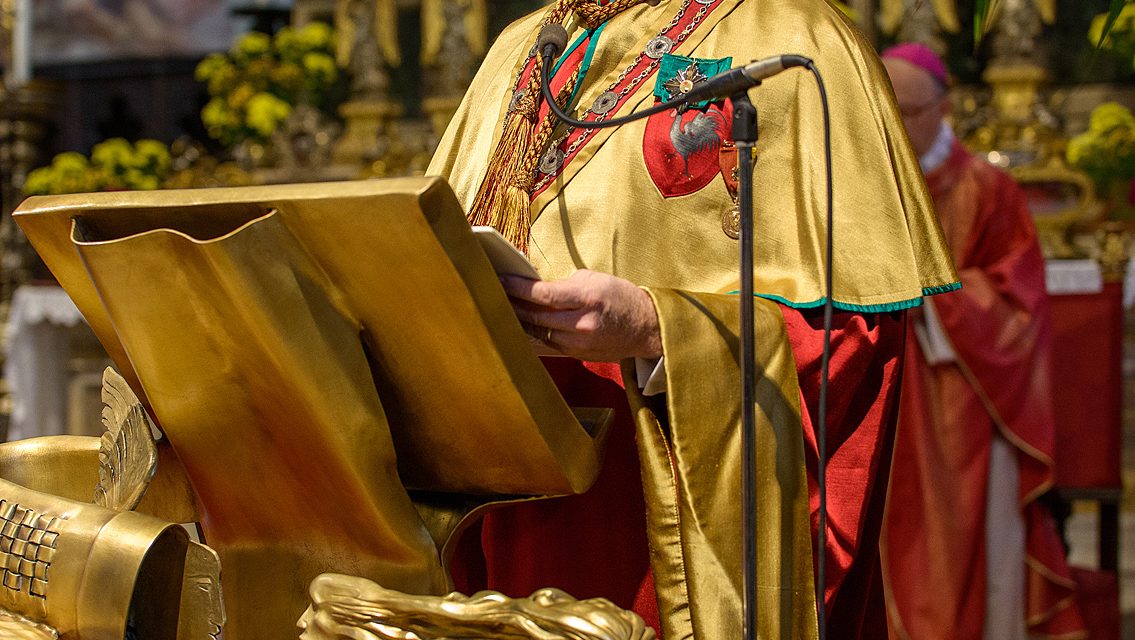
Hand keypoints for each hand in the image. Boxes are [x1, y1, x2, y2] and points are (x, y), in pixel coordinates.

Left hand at [501, 269, 662, 361]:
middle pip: (536, 316)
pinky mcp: (577, 355)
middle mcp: (582, 323)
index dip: (518, 288)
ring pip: (539, 332)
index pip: (543, 294)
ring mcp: (579, 343)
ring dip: (521, 320)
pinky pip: (549, 343)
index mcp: (587, 298)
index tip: (500, 280)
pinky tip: (523, 324)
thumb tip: (537, 287)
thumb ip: (566, 284)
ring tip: (504, 307)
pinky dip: (535, 333)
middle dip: (513, 304)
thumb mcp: (596, 280)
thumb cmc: (621, 298)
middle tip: (494, 293)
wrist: (646, 328)